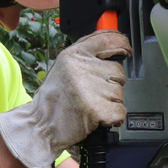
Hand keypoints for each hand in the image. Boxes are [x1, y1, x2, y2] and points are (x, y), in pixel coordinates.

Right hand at [0, 30, 130, 167]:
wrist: (41, 127)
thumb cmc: (53, 100)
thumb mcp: (63, 67)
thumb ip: (86, 56)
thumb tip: (112, 48)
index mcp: (73, 55)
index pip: (107, 40)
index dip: (122, 44)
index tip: (127, 50)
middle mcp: (82, 69)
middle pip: (117, 71)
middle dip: (111, 84)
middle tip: (92, 94)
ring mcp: (90, 89)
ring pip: (120, 93)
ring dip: (110, 103)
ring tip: (91, 106)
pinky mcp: (96, 110)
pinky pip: (120, 111)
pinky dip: (113, 118)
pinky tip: (99, 118)